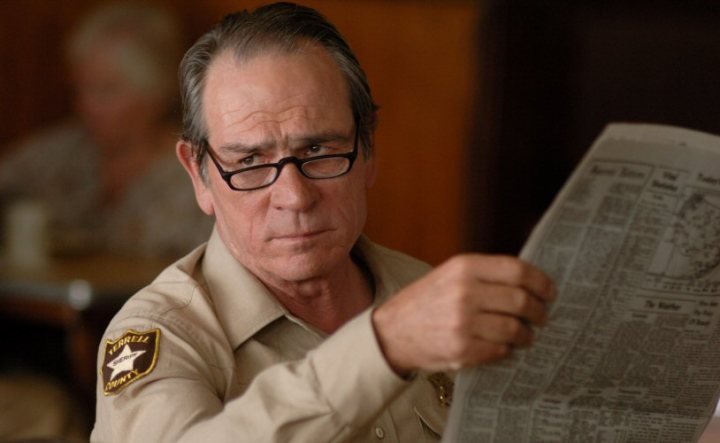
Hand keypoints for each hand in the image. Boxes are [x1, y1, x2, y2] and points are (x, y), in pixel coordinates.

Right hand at [372, 254, 555, 375]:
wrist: (393, 332)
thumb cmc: (426, 301)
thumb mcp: (450, 274)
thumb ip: (485, 275)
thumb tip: (530, 283)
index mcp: (464, 267)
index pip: (517, 270)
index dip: (540, 281)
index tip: (550, 291)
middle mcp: (464, 292)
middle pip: (521, 300)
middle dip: (539, 311)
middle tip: (542, 316)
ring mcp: (463, 322)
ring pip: (514, 328)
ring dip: (526, 334)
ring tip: (526, 335)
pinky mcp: (463, 349)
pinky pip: (501, 349)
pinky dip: (507, 349)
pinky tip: (505, 346)